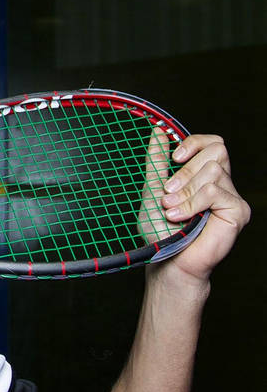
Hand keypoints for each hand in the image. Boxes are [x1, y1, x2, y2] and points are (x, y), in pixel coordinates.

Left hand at [141, 132, 249, 285]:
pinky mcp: (238, 211)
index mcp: (204, 176)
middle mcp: (222, 183)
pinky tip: (181, 218)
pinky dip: (193, 202)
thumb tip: (158, 131)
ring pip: (215, 171)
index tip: (174, 156)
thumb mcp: (153, 188)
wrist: (167, 260)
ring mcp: (232, 196)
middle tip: (168, 193)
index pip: (213, 143)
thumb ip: (157, 161)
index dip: (195, 142)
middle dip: (186, 170)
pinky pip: (216, 191)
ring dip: (186, 190)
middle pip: (216, 151)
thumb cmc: (161, 229)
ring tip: (172, 211)